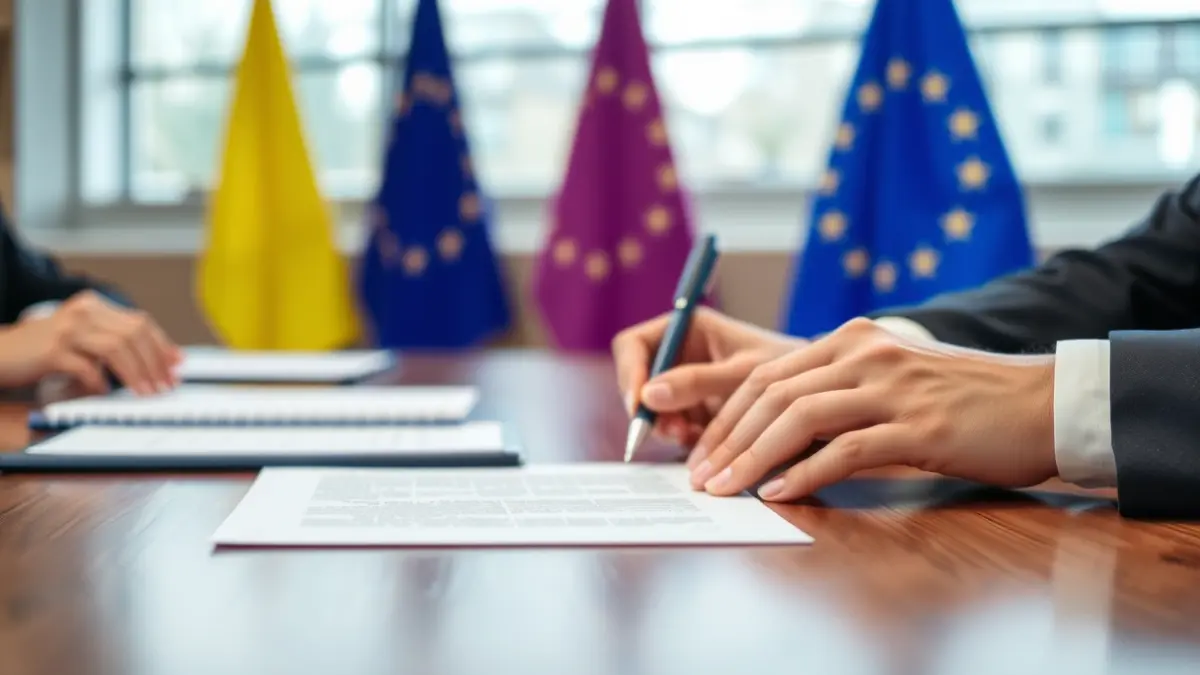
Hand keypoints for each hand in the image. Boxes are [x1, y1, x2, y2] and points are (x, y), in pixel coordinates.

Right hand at [0, 291, 180, 395]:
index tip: (177, 365)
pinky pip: (87, 367)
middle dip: (155, 362)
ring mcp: (67, 330)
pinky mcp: (52, 351)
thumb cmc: (45, 349)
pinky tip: (103, 391)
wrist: (1, 351)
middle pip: (133, 334)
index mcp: (95, 305)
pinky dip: (100, 381)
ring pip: (116, 348)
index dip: (162, 344)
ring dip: (136, 373)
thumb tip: (158, 360)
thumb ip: (114, 342)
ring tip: (145, 392)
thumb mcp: (83, 337)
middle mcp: (83, 312)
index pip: (139, 322)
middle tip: (165, 384)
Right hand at [612, 307, 806, 460]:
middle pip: (638, 382)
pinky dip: (684, 440)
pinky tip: (704, 444)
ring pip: (653, 411)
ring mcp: (685, 386)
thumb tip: (649, 394)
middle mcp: (680, 356)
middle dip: (649, 410)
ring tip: (691, 438)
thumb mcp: (744, 373)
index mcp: (687, 329)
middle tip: (673, 431)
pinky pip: (673, 429)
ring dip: (667, 428)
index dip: (630, 373)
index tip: (639, 403)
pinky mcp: (695, 412)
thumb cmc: (789, 368)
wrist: (817, 393)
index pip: (634, 345)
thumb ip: (698, 381)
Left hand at [689, 317, 1057, 500]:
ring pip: (799, 418)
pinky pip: (846, 449)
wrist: (1042, 404)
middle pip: (772, 393)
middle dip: (727, 438)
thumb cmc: (963, 400)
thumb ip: (838, 392)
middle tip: (700, 477)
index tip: (701, 451)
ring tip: (725, 489)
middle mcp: (865, 353)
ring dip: (753, 458)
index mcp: (852, 338)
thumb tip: (777, 433)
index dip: (725, 414)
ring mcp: (892, 388)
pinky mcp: (919, 428)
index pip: (767, 374)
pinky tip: (780, 494)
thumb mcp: (890, 380)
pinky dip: (806, 473)